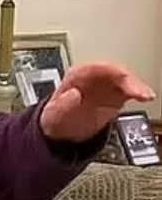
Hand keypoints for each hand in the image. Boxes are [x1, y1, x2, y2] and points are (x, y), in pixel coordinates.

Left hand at [40, 62, 155, 141]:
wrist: (61, 131)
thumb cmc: (55, 119)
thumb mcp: (53, 114)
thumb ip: (62, 105)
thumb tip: (73, 94)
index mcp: (76, 76)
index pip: (98, 68)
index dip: (114, 72)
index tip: (125, 80)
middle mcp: (93, 78)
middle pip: (115, 73)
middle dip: (130, 80)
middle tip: (142, 93)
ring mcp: (105, 86)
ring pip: (126, 80)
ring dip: (137, 87)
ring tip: (146, 96)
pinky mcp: (115, 96)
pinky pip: (130, 91)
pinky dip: (138, 93)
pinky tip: (144, 98)